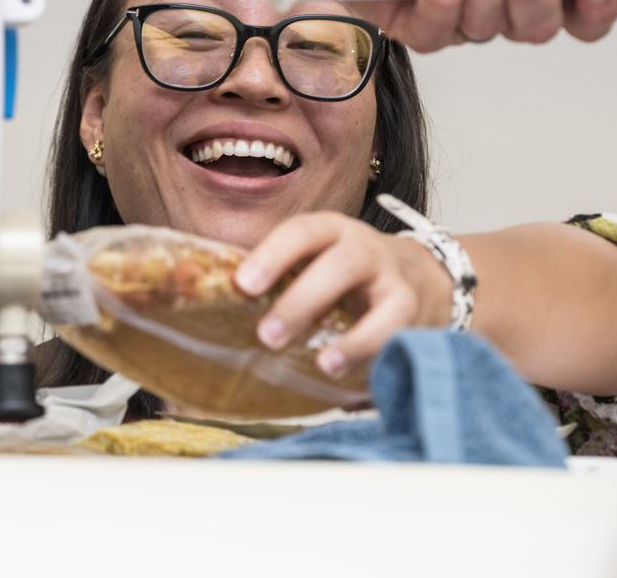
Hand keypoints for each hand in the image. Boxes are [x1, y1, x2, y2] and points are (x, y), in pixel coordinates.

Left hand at [234, 212, 451, 378]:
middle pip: (343, 264)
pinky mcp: (419, 321)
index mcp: (331, 232)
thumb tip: (194, 317)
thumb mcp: (310, 264)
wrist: (422, 275)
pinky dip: (382, 361)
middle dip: (305, 299)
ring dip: (356, 339)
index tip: (243, 284)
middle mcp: (368, 251)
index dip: (274, 254)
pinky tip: (357, 384)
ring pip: (389, 306)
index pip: (303, 231)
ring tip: (325, 365)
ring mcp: (399, 285)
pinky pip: (408, 341)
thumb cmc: (341, 276)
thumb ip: (268, 285)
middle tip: (268, 337)